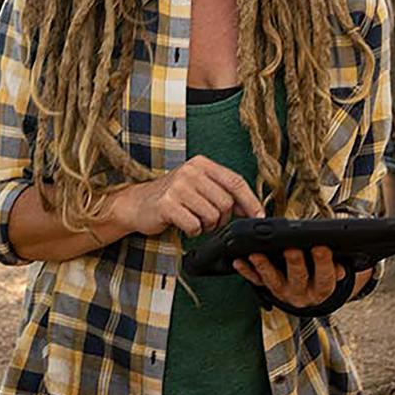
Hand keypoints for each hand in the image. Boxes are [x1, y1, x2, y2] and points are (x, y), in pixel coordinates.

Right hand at [108, 156, 264, 238]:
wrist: (136, 203)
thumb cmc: (172, 197)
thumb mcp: (198, 186)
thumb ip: (222, 192)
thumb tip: (252, 208)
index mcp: (202, 164)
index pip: (235, 181)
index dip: (251, 201)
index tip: (258, 216)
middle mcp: (190, 171)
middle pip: (226, 202)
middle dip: (222, 219)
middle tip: (209, 221)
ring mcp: (178, 186)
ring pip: (212, 216)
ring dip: (206, 226)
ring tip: (195, 221)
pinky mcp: (167, 204)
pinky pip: (194, 225)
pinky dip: (192, 231)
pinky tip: (183, 225)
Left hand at [234, 247, 362, 309]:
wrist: (306, 296)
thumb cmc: (321, 275)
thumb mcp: (332, 273)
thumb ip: (336, 267)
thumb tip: (341, 266)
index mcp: (321, 290)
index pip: (325, 278)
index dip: (324, 263)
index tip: (321, 247)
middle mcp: (301, 295)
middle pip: (298, 279)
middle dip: (294, 263)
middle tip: (291, 249)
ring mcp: (282, 293)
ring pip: (272, 281)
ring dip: (264, 267)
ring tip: (256, 255)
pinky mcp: (266, 290)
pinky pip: (255, 281)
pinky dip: (246, 271)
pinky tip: (238, 261)